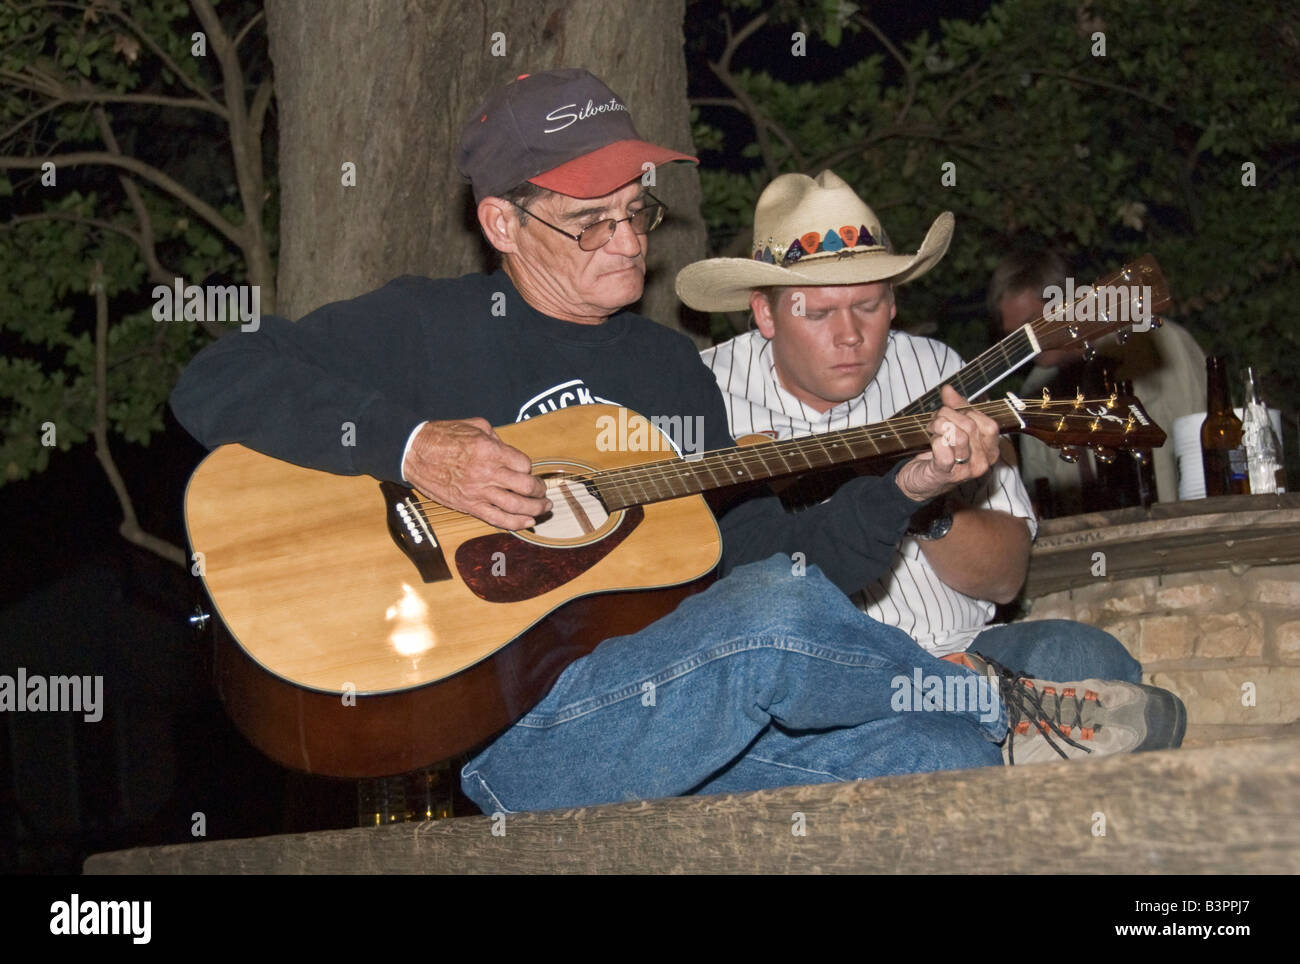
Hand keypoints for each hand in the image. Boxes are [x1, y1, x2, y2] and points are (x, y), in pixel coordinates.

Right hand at [402, 418, 549, 528]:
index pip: (524, 464)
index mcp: (490, 450)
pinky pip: (497, 519)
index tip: (525, 470)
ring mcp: (478, 492)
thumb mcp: (474, 426)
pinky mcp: (469, 506)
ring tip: (543, 508)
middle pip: (526, 487)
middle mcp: (487, 472)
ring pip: (516, 506)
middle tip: (543, 492)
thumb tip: (508, 450)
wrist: (413, 452)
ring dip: (535, 509)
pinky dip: (516, 523)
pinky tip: (528, 522)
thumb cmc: (441, 436)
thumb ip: (496, 438)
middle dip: (539, 491)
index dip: (528, 468)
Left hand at [895, 385, 1000, 502]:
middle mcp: (982, 463)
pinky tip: (931, 443)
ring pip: (957, 435)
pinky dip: (934, 440)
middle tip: (935, 421)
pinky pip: (942, 448)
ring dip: (938, 426)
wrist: (919, 482)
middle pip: (970, 425)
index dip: (968, 412)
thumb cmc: (940, 454)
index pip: (989, 424)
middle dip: (947, 416)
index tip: (952, 413)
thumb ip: (956, 408)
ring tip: (931, 430)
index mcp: (990, 451)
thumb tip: (948, 389)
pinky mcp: (946, 474)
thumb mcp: (954, 428)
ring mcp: (966, 470)